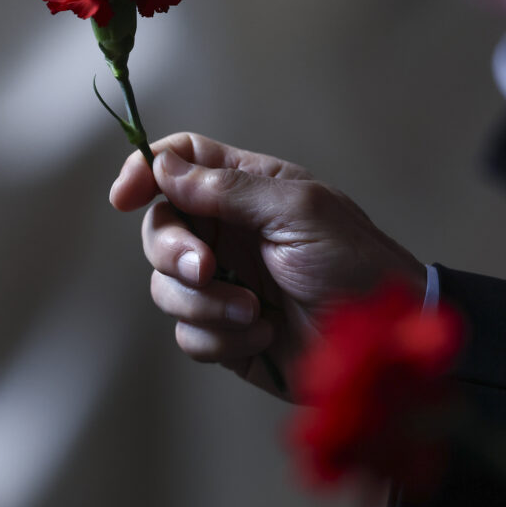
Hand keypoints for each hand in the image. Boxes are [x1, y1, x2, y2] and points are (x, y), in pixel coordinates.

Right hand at [110, 133, 424, 399]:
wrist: (381, 343)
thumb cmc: (353, 263)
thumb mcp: (298, 211)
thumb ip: (229, 188)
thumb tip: (163, 167)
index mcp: (245, 191)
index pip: (180, 163)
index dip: (145, 172)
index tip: (125, 198)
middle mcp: (227, 233)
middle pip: (160, 229)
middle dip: (173, 253)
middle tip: (208, 270)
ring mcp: (223, 284)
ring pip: (166, 287)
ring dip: (205, 304)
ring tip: (255, 314)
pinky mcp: (224, 332)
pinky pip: (188, 333)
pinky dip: (221, 338)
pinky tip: (264, 337)